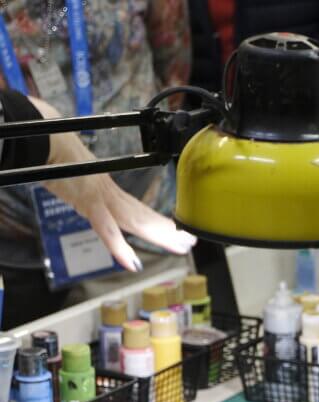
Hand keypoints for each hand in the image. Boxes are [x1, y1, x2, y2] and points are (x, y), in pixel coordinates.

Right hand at [30, 96, 196, 272]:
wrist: (45, 139)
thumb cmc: (55, 155)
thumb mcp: (72, 177)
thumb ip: (81, 188)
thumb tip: (82, 193)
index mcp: (107, 191)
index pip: (138, 210)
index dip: (157, 222)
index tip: (176, 231)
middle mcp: (110, 194)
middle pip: (143, 217)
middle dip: (167, 232)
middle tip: (190, 242)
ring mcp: (101, 198)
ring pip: (135, 222)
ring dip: (158, 236)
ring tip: (180, 246)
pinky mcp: (89, 202)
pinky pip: (106, 229)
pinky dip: (119, 247)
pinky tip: (132, 263)